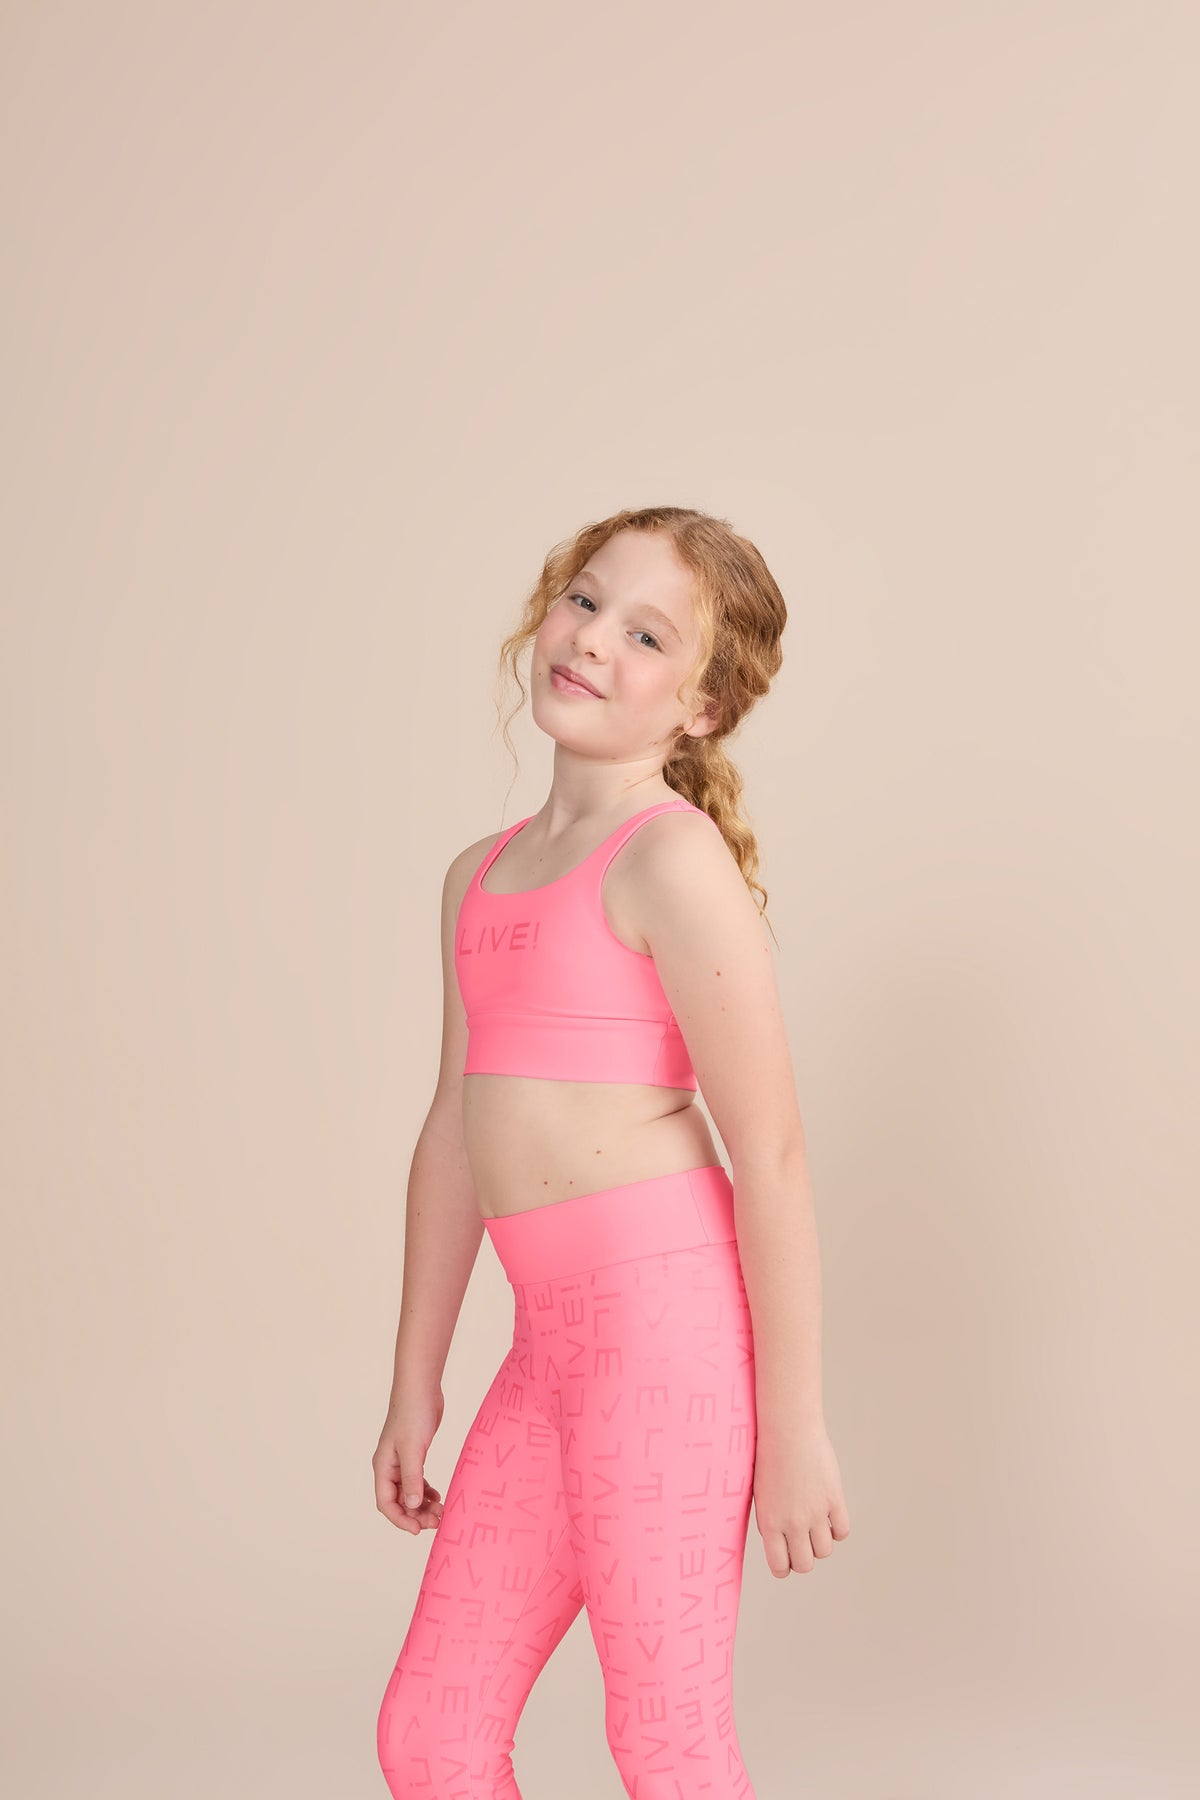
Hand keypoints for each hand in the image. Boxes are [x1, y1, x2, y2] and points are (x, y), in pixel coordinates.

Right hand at [373, 1387, 445, 1534]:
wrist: (420, 1388)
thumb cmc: (413, 1414)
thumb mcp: (413, 1448)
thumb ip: (412, 1478)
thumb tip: (413, 1505)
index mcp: (383, 1467)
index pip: (386, 1503)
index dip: (401, 1519)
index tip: (419, 1530)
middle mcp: (389, 1467)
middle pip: (398, 1501)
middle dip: (416, 1514)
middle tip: (438, 1521)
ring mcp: (401, 1461)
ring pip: (409, 1492)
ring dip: (423, 1505)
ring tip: (441, 1512)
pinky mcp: (414, 1454)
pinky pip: (417, 1480)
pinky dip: (426, 1491)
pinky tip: (438, 1495)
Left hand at [752, 1419, 849, 1577]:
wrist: (788, 1429)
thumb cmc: (768, 1457)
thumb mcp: (760, 1493)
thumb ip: (770, 1520)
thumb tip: (780, 1543)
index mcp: (769, 1523)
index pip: (780, 1566)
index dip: (784, 1567)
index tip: (787, 1559)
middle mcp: (793, 1523)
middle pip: (805, 1564)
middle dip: (803, 1558)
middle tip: (802, 1543)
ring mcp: (816, 1512)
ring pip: (825, 1551)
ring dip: (821, 1544)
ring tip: (816, 1527)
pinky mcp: (834, 1499)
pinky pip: (843, 1531)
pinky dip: (838, 1530)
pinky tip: (831, 1517)